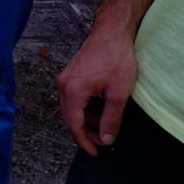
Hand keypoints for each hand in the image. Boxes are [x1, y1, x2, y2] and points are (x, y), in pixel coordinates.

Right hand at [56, 17, 137, 155]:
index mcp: (73, 91)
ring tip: (104, 128)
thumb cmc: (116, 57)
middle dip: (85, 133)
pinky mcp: (72, 74)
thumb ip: (111, 118)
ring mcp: (66, 78)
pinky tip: (100, 111)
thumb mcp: (118, 92)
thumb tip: (107, 139)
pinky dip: (85, 109)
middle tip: (102, 143)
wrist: (112, 31)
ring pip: (71, 108)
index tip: (95, 152)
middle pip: (70, 118)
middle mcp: (64, 85)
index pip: (74, 124)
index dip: (84, 141)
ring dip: (85, 121)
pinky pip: (74, 98)